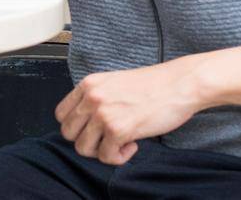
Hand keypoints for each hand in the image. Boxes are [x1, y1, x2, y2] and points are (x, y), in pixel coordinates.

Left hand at [55, 59, 203, 164]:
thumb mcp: (114, 83)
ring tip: (121, 142)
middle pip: (68, 133)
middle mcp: (91, 98)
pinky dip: (119, 157)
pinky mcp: (118, 130)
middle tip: (107, 138)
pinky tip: (133, 144)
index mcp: (88, 84)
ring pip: (83, 148)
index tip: (93, 129)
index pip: (61, 114)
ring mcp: (103, 114)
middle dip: (87, 141)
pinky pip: (106, 157)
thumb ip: (97, 98)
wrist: (179, 84)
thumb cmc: (153, 85)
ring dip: (102, 151)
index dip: (77, 127)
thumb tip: (86, 123)